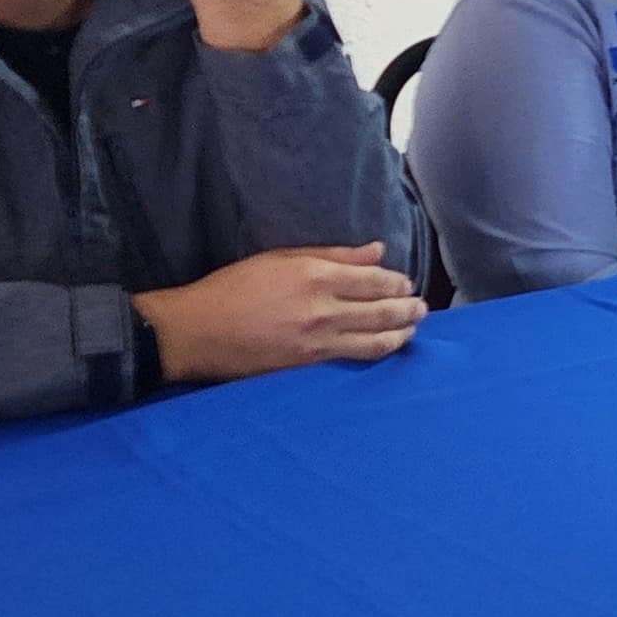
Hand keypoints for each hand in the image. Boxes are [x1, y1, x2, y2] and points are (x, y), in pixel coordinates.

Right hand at [136, 245, 420, 383]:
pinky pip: (354, 359)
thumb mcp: (280, 259)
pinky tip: (386, 349)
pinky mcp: (308, 365)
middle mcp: (323, 309)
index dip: (397, 283)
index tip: (406, 283)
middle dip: (408, 309)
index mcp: (316, 276)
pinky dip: (377, 353)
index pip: (375, 279)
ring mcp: (318, 341)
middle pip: (382, 310)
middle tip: (421, 308)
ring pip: (376, 340)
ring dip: (401, 334)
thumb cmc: (232, 288)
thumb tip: (376, 250)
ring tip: (412, 329)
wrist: (196, 331)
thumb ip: (333, 255)